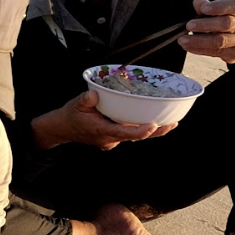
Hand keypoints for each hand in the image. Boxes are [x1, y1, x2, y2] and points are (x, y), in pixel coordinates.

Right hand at [31, 90, 177, 150]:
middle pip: (136, 137)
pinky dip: (141, 128)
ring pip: (135, 136)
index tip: (153, 126)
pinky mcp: (114, 137)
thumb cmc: (70, 116)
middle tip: (172, 123)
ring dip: (152, 131)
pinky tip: (153, 121)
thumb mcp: (75, 104)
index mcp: (103, 131)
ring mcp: (112, 140)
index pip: (125, 133)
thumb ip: (85, 100)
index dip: (140, 131)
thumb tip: (94, 94)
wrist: (62, 129)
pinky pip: (130, 133)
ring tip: (170, 122)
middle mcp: (110, 138)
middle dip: (155, 132)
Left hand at [177, 0, 234, 63]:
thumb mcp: (225, 11)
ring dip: (199, 40)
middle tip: (189, 25)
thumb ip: (210, 6)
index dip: (219, 7)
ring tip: (183, 39)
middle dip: (205, 25)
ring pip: (220, 41)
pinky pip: (216, 53)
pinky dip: (199, 49)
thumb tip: (197, 2)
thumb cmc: (232, 21)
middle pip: (227, 24)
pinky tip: (188, 46)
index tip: (202, 9)